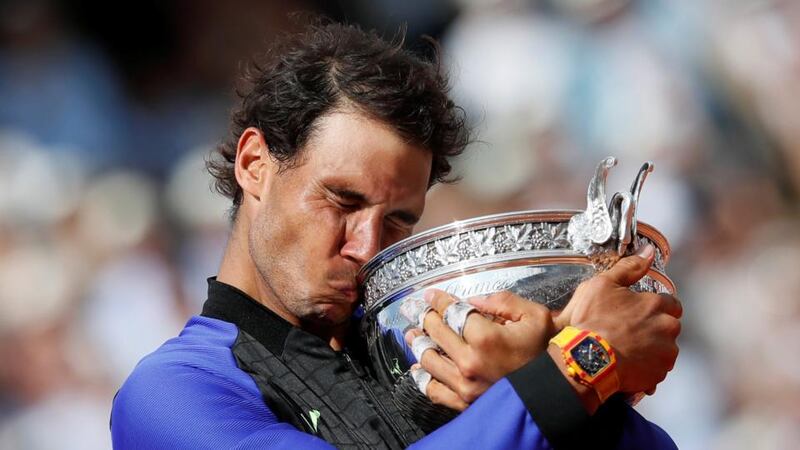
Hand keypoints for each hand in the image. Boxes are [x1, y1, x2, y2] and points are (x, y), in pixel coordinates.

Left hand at [405, 289, 554, 403]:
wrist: (558, 390)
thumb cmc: (548, 352)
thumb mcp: (533, 316)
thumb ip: (501, 302)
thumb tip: (473, 302)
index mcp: (485, 338)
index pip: (452, 312)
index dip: (439, 300)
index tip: (431, 295)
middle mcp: (470, 362)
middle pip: (436, 332)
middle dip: (425, 317)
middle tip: (418, 311)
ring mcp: (465, 385)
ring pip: (429, 359)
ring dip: (419, 344)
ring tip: (413, 334)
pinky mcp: (465, 403)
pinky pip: (434, 390)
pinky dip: (423, 377)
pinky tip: (418, 367)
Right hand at [554, 244, 682, 395]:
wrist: (584, 360)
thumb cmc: (591, 321)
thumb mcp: (602, 285)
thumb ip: (629, 267)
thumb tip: (648, 251)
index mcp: (656, 305)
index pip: (671, 303)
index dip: (654, 307)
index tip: (638, 312)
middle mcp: (667, 329)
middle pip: (669, 326)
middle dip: (654, 328)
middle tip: (629, 332)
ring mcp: (664, 354)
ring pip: (664, 349)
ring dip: (651, 349)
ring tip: (626, 350)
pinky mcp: (657, 374)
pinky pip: (656, 370)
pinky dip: (646, 368)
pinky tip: (627, 364)